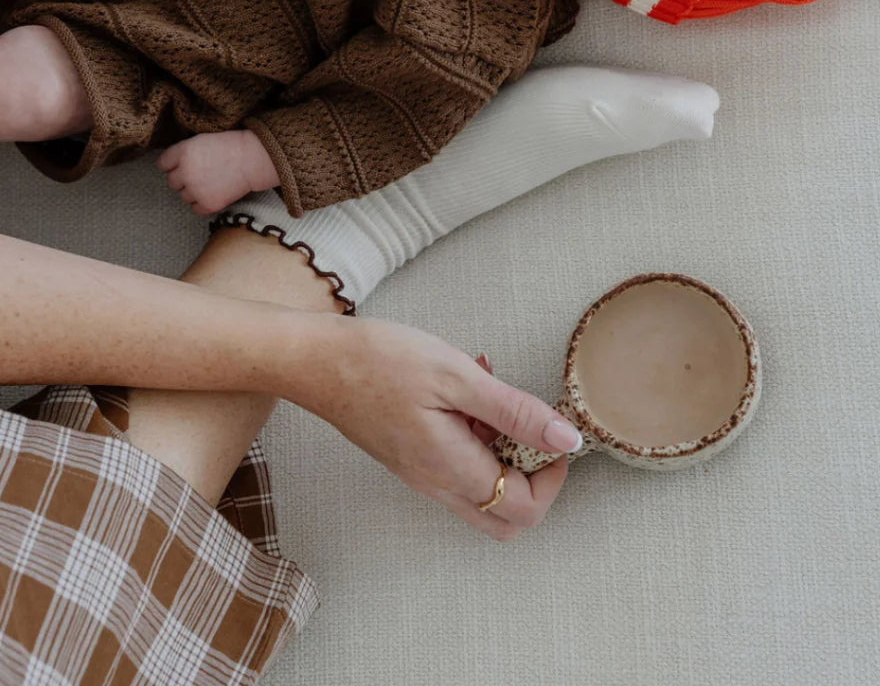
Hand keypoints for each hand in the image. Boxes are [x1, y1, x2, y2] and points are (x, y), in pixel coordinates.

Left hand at [157, 130, 278, 214]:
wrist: (253, 160)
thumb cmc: (231, 146)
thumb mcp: (202, 140)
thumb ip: (184, 152)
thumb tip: (173, 165)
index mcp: (183, 152)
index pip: (163, 164)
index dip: (172, 164)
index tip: (181, 165)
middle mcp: (185, 172)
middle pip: (172, 182)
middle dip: (183, 179)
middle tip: (200, 174)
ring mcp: (196, 190)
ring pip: (184, 196)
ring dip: (193, 192)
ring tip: (211, 183)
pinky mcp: (207, 203)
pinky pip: (195, 209)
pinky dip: (202, 204)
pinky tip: (214, 193)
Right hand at [292, 317, 580, 539]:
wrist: (314, 361)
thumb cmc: (379, 361)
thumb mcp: (457, 377)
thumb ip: (515, 412)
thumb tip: (566, 439)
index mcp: (451, 468)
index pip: (524, 508)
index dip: (553, 476)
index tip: (552, 432)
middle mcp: (436, 484)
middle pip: (505, 518)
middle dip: (533, 479)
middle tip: (532, 429)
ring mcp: (420, 474)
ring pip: (480, 495)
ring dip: (501, 456)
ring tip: (492, 401)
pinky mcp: (409, 458)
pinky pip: (456, 470)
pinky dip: (475, 441)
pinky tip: (466, 394)